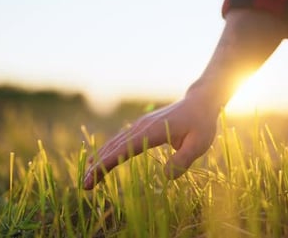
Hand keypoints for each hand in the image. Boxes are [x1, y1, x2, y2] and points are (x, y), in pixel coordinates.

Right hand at [83, 95, 218, 189]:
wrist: (200, 101)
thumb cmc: (202, 123)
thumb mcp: (199, 144)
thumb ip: (182, 160)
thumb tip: (165, 177)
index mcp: (152, 131)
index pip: (123, 150)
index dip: (106, 164)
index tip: (92, 178)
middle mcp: (141, 127)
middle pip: (113, 147)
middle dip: (97, 166)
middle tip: (85, 185)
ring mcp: (140, 125)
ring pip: (114, 143)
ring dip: (100, 159)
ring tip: (88, 177)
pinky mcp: (142, 127)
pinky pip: (121, 141)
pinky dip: (108, 151)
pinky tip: (99, 161)